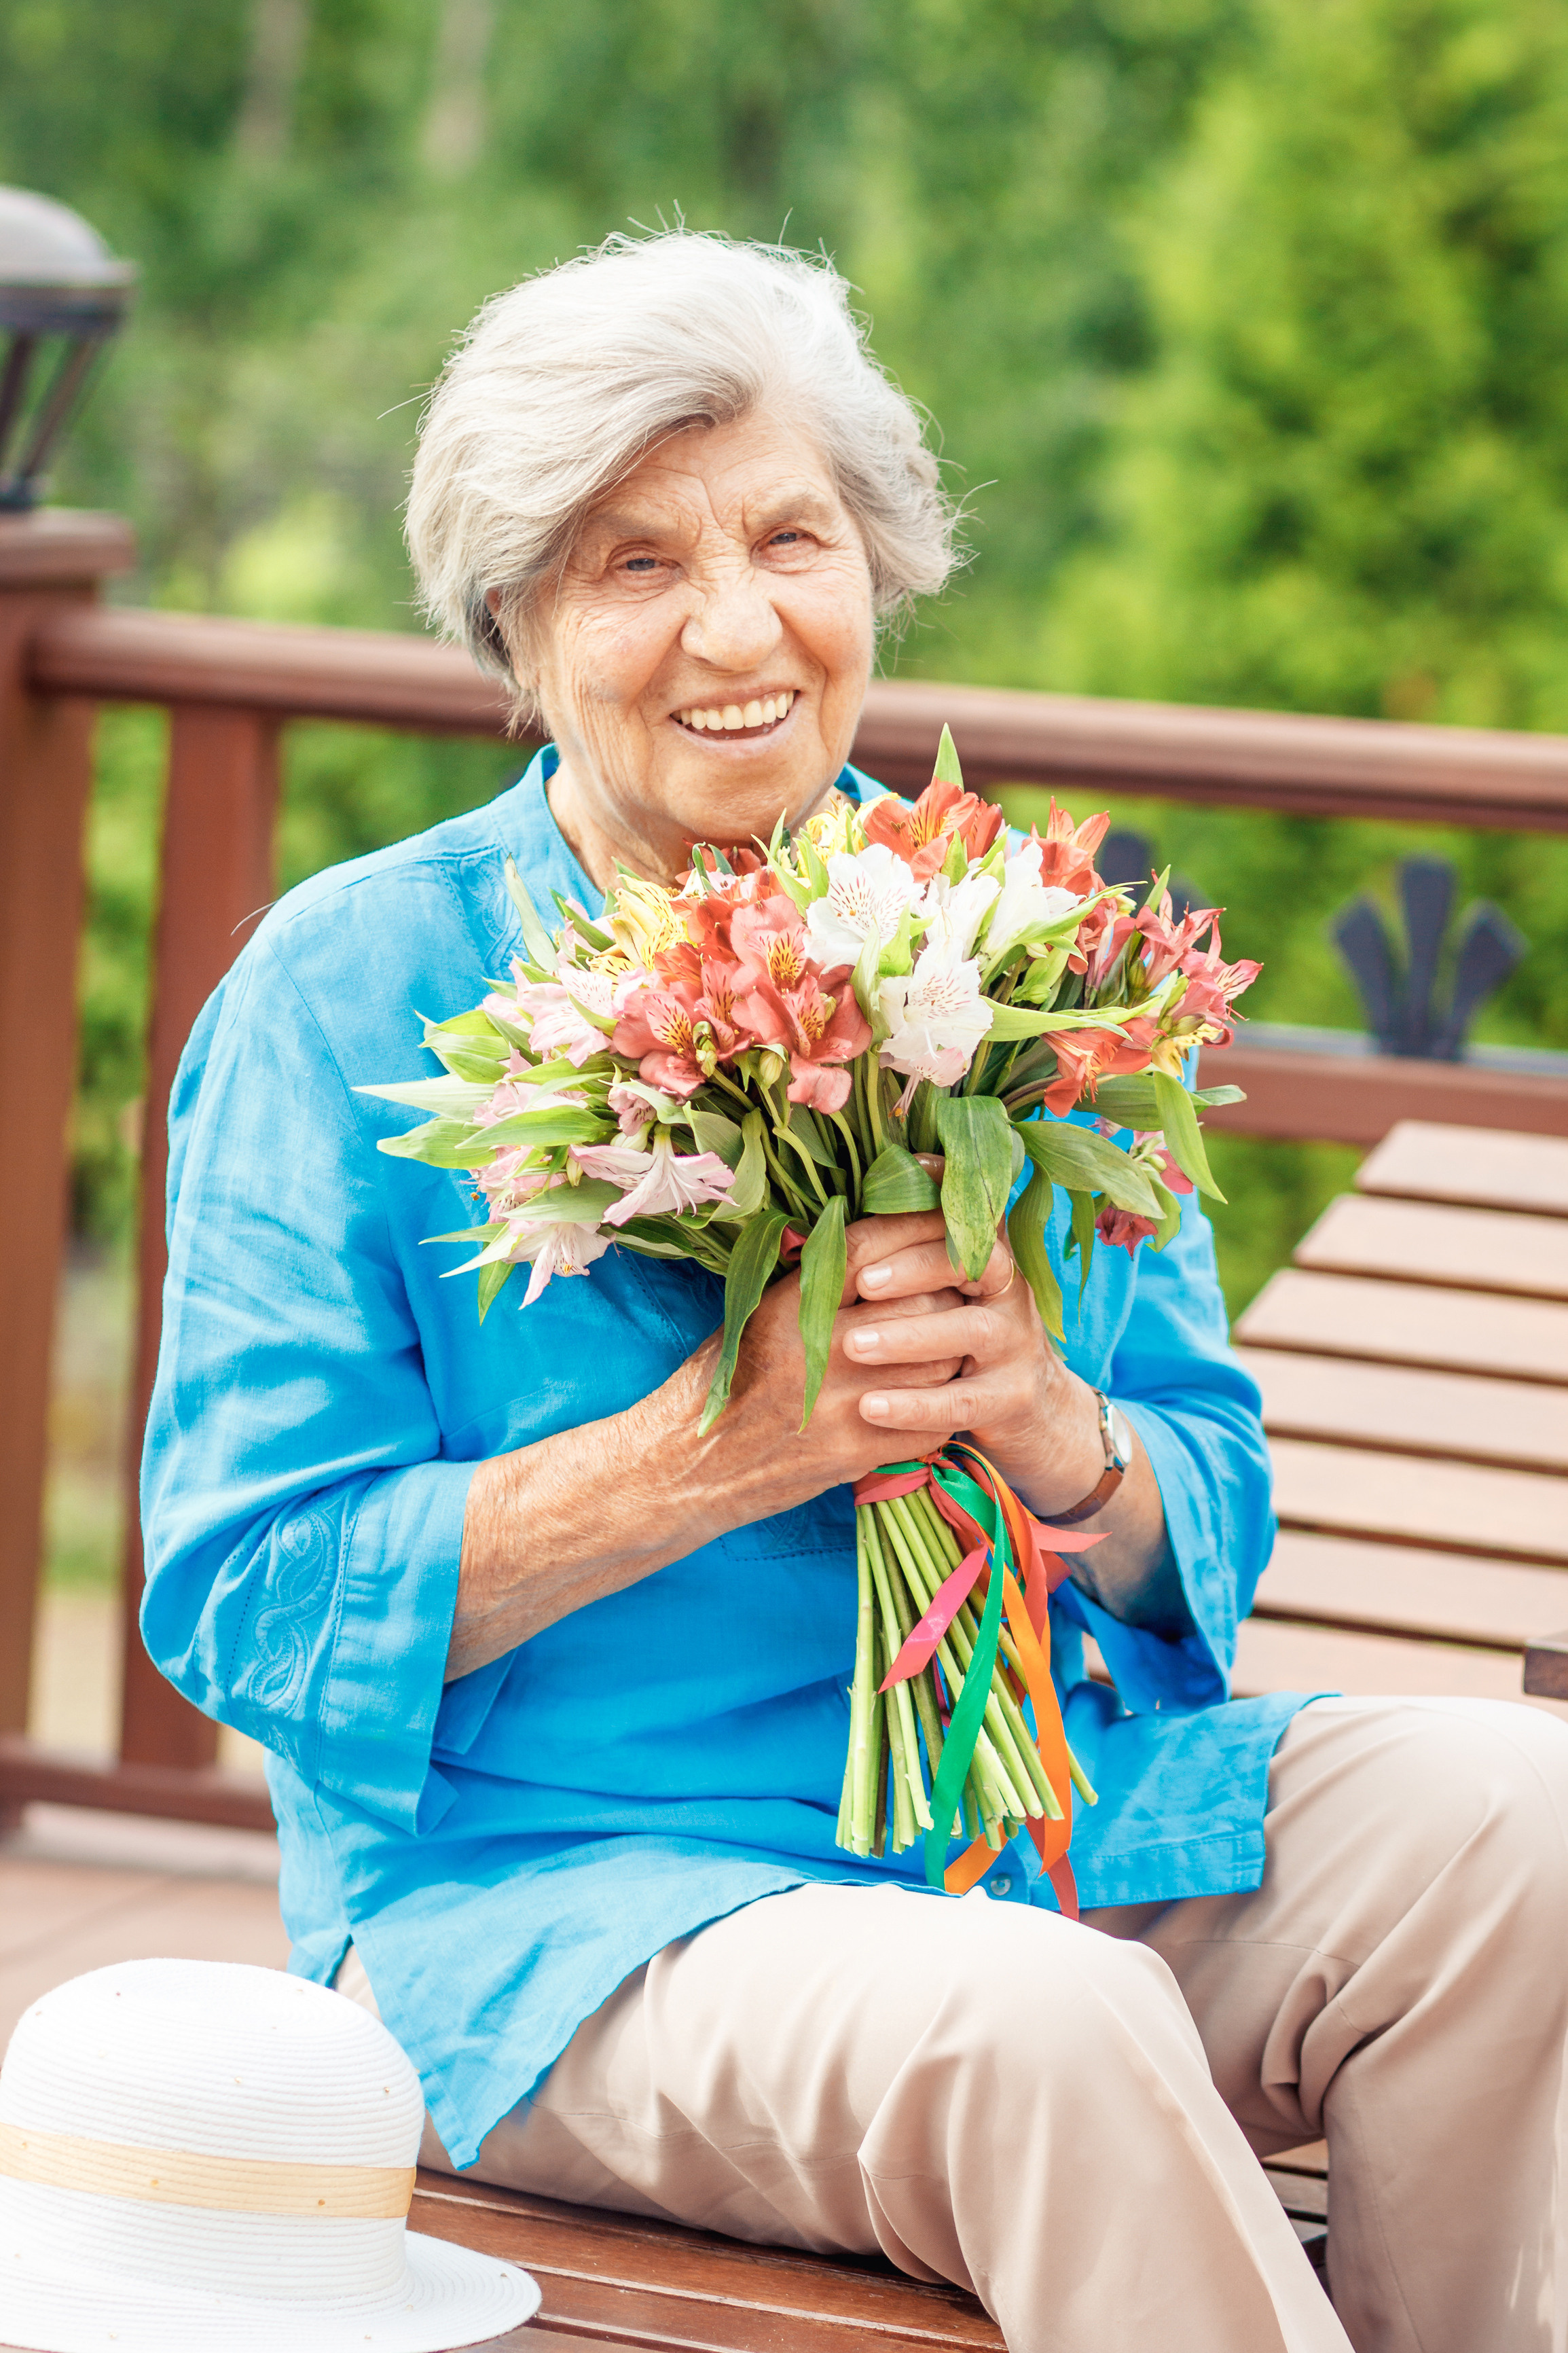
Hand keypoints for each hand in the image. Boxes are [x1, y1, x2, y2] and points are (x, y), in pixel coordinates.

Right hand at [680, 1209, 970, 1517]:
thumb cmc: (720, 1383)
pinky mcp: (857, 1452)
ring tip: (947, 1343)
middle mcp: (821, 1349)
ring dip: (950, 1349)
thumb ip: (806, 1279)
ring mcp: (843, 1404)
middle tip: (949, 1294)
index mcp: (792, 1305)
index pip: (870, 1249)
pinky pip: (930, 1420)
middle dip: (944, 1294)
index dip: (912, 1231)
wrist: (687, 1467)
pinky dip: (942, 1405)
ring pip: (938, 1361)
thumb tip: (859, 1234)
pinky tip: (934, 1396)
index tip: (935, 1228)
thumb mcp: (751, 1314)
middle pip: (921, 1302)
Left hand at [842, 1212, 1105, 1520]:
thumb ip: (910, 1249)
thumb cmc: (960, 1333)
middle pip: (971, 1262)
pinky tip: (870, 1407)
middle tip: (862, 1283)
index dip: (915, 1214)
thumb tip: (854, 1203)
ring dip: (908, 1336)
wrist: (1031, 1405)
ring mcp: (1017, 1343)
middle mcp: (1009, 1289)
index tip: (869, 1206)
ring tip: (853, 1345)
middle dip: (913, 1267)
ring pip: (969, 1329)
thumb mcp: (945, 1287)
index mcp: (986, 1252)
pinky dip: (915, 1405)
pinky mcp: (1013, 1396)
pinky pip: (961, 1401)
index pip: (956, 1219)